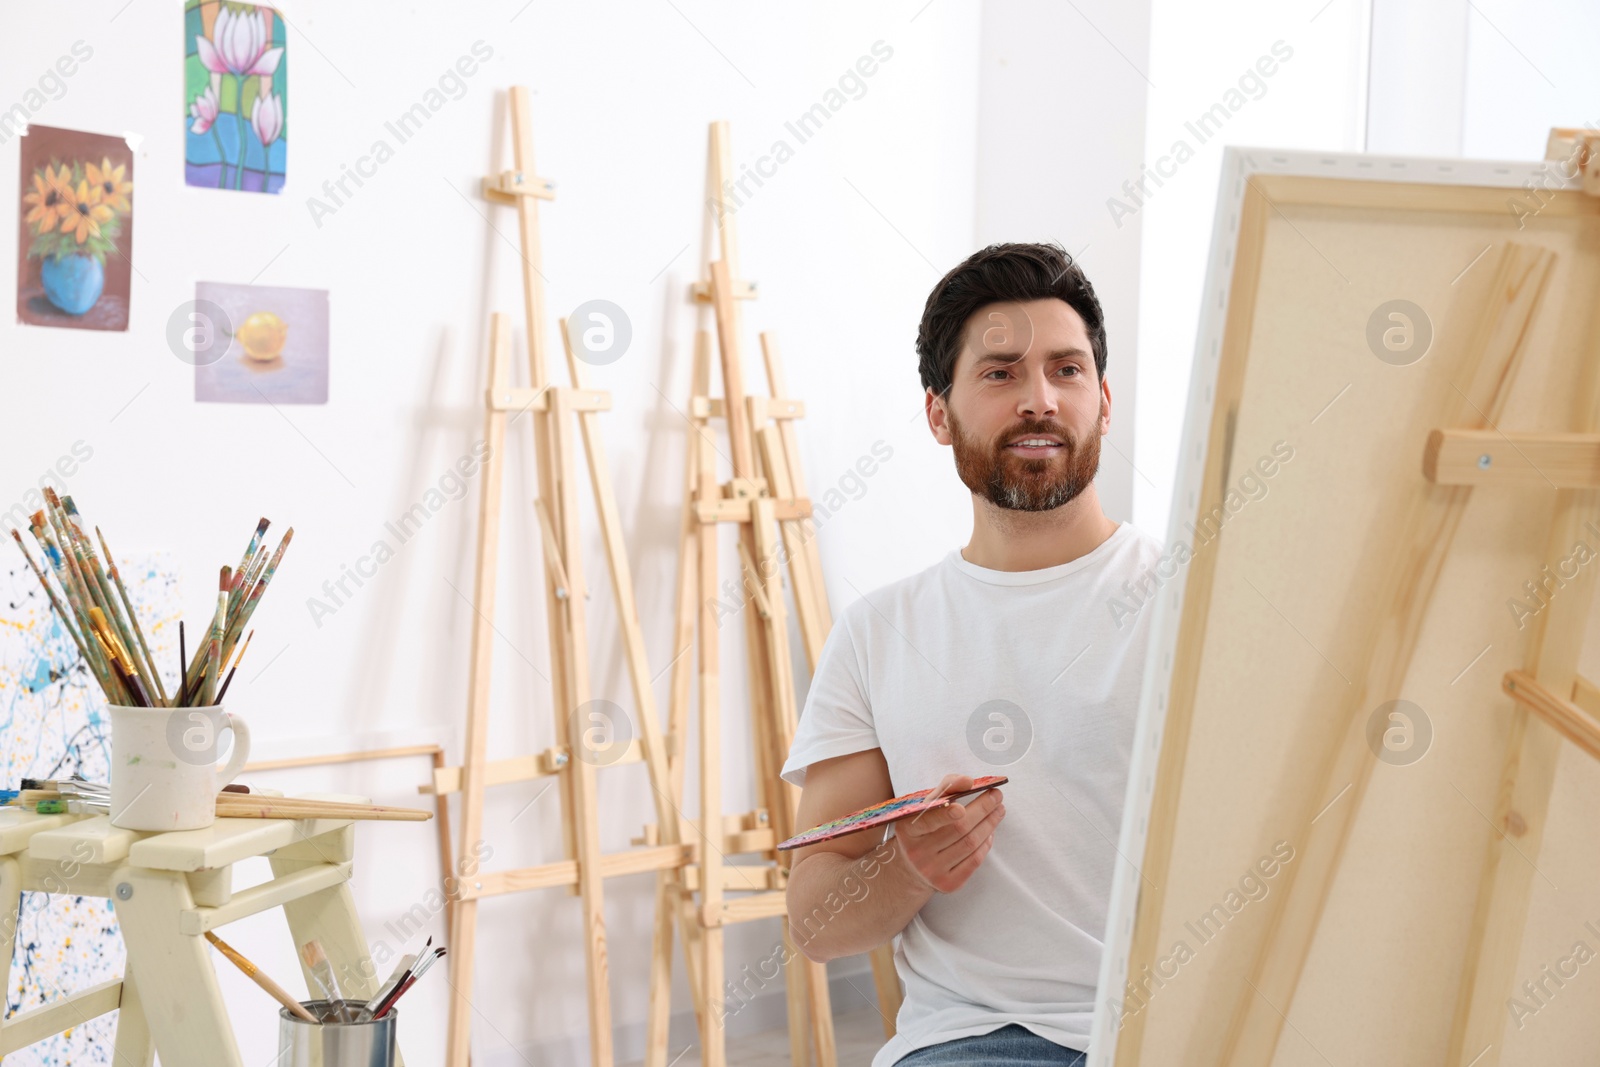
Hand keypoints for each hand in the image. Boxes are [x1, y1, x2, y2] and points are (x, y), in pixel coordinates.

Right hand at [895, 774, 1004, 892]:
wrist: (912, 866)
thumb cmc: (923, 829)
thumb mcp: (924, 806)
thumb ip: (946, 788)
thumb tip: (968, 781)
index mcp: (908, 829)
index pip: (928, 821)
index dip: (945, 814)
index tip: (962, 806)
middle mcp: (918, 853)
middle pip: (958, 829)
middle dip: (982, 810)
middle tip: (997, 796)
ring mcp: (933, 871)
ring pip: (970, 844)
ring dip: (989, 824)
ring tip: (998, 810)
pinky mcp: (948, 884)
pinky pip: (974, 861)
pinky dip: (986, 844)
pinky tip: (990, 832)